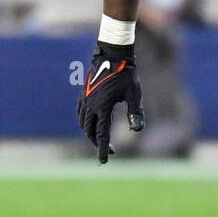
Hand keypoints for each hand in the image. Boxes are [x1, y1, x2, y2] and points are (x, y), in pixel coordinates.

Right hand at [76, 41, 144, 162]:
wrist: (112, 54)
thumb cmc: (126, 74)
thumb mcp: (134, 94)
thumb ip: (135, 112)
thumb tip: (137, 131)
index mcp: (102, 107)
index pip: (102, 134)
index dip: (103, 149)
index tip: (103, 162)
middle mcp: (90, 105)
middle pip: (90, 131)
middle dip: (98, 143)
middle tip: (111, 151)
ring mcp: (85, 99)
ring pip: (83, 123)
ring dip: (91, 134)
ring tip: (101, 140)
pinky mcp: (84, 94)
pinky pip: (80, 114)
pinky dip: (84, 123)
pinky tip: (91, 125)